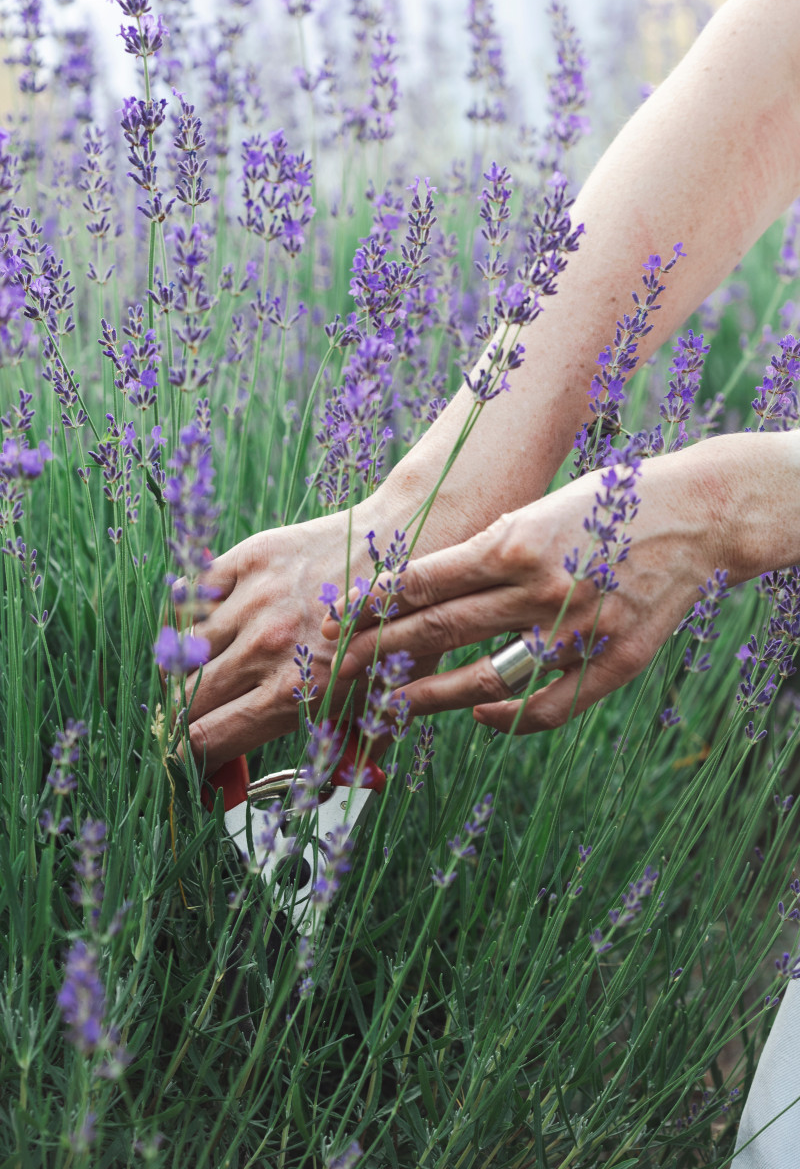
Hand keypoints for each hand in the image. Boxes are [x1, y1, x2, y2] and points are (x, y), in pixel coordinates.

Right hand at [174, 487, 446, 772]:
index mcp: (295, 693)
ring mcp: (255, 601)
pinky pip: (190, 595)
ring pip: (182, 650)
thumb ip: (357, 753)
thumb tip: (338, 790)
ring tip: (201, 673)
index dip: (191, 758)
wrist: (411, 545)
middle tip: (190, 719)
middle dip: (181, 718)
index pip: (208, 740)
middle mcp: (267, 648)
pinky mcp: (250, 558)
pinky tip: (202, 625)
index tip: (191, 759)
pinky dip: (187, 614)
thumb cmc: (402, 630)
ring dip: (184, 669)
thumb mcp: (388, 703)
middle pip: (186, 700)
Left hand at [328, 445, 728, 732]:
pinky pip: (551, 706)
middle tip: (332, 673)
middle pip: (439, 631)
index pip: (423, 582)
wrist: (696, 513)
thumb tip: (420, 589)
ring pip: (486, 676)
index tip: (333, 623)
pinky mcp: (617, 660)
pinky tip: (479, 719)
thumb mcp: (536, 510)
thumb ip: (485, 552)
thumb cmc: (606, 504)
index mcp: (515, 542)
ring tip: (388, 707)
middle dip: (377, 652)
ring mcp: (581, 630)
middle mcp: (542, 588)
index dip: (372, 607)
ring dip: (430, 697)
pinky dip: (508, 719)